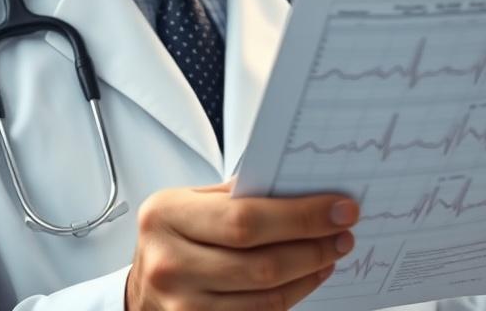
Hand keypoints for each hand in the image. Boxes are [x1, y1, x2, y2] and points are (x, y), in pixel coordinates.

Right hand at [126, 180, 357, 309]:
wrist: (142, 289)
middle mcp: (170, 264)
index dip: (300, 216)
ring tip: (330, 252)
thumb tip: (302, 187)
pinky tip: (307, 276)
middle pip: (261, 263)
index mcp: (167, 216)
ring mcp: (182, 306)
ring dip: (308, 273)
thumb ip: (236, 194)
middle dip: (313, 246)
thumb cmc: (173, 237)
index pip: (245, 219)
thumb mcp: (190, 203)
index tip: (339, 208)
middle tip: (343, 232)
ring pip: (266, 296)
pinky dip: (292, 296)